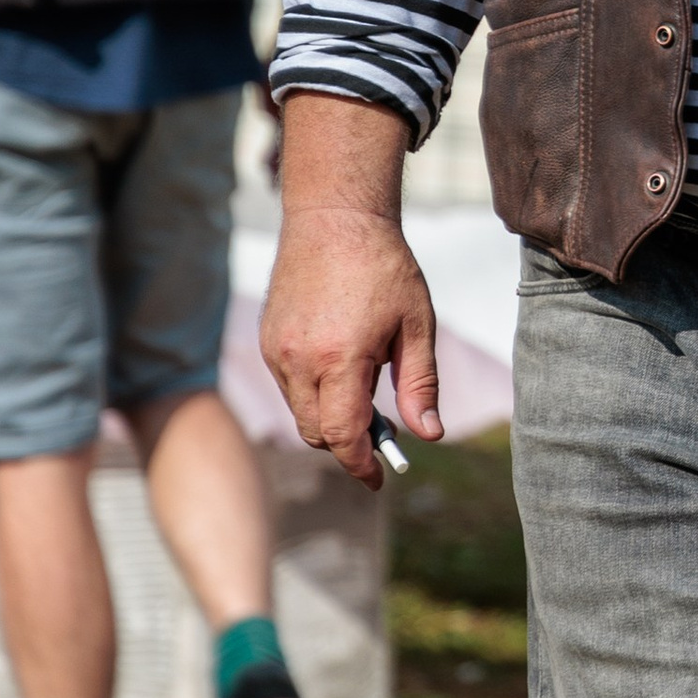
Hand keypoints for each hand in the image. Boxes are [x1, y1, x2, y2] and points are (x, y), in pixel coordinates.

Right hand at [261, 199, 442, 486]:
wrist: (334, 217)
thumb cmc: (384, 268)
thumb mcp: (416, 326)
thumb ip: (420, 384)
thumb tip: (429, 434)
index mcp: (339, 358)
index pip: (341, 436)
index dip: (360, 465)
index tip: (378, 479)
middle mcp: (298, 359)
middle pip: (316, 433)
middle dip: (347, 445)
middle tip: (381, 433)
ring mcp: (276, 350)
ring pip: (300, 412)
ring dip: (330, 418)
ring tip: (366, 387)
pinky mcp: (268, 339)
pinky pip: (288, 386)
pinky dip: (313, 393)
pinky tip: (341, 365)